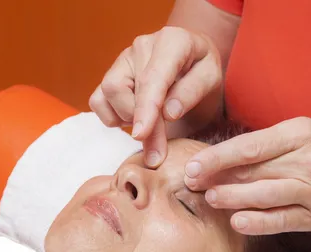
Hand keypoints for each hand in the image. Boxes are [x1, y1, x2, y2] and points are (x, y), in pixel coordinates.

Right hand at [89, 26, 221, 167]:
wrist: (193, 61)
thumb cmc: (202, 71)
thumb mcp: (212, 79)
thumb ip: (192, 93)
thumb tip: (168, 113)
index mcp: (171, 41)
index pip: (152, 78)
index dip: (145, 108)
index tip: (140, 134)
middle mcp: (142, 46)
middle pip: (124, 89)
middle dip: (140, 125)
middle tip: (158, 151)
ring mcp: (122, 59)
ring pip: (108, 95)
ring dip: (127, 118)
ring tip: (153, 120)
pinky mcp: (110, 74)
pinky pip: (98, 101)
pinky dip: (113, 117)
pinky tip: (136, 116)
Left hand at [184, 117, 310, 234]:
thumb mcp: (300, 131)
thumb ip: (265, 143)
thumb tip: (218, 158)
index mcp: (302, 133)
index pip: (251, 147)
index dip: (218, 157)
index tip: (193, 164)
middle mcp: (310, 162)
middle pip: (254, 171)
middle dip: (218, 177)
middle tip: (190, 182)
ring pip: (265, 196)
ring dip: (232, 198)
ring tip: (210, 198)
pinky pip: (282, 221)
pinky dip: (258, 223)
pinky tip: (236, 221)